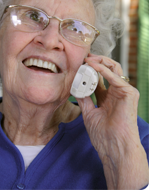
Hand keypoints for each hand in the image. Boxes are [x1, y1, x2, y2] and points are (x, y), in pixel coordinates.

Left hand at [76, 54, 148, 189]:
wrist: (114, 147)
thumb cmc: (103, 135)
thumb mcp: (89, 113)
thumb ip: (84, 99)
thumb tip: (76, 88)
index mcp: (108, 97)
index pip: (100, 78)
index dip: (90, 70)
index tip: (79, 64)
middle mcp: (116, 92)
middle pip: (108, 70)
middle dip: (96, 62)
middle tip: (84, 57)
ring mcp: (124, 92)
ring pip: (114, 69)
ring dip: (101, 62)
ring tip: (88, 59)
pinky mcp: (129, 93)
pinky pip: (116, 77)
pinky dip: (104, 70)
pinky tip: (93, 66)